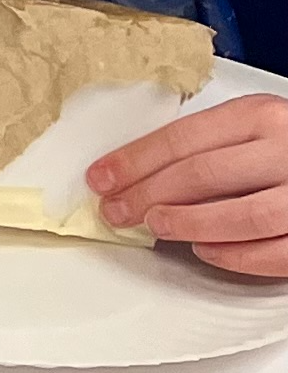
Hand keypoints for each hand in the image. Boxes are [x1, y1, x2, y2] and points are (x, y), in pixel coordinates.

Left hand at [95, 96, 287, 273]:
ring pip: (241, 216)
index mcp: (262, 116)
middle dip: (148, 195)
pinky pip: (276, 252)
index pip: (183, 138)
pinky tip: (206, 252)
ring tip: (155, 227)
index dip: (134, 161)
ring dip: (188, 225)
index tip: (101, 178)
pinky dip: (235, 256)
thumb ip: (213, 143)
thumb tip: (139, 171)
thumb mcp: (257, 126)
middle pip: (203, 175)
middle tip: (116, 211)